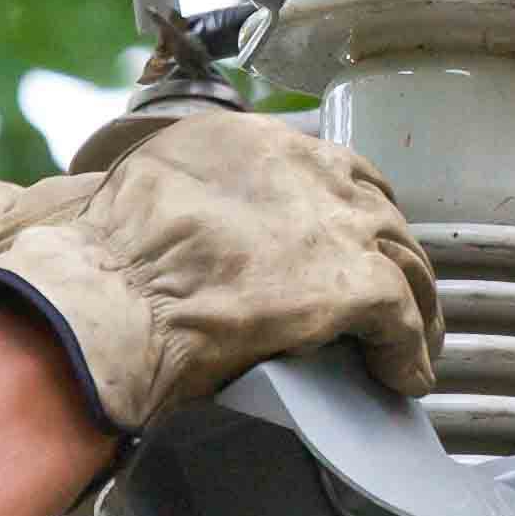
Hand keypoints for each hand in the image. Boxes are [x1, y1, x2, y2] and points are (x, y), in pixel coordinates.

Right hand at [0, 115, 438, 433]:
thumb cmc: (101, 262)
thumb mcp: (143, 191)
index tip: (348, 243)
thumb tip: (163, 224)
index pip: (329, 167)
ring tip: (411, 346)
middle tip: (390, 298)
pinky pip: (402, 316)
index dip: (347, 211)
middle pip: (377, 209)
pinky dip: (409, 348)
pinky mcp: (352, 283)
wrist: (107, 299)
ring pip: (404, 260)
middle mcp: (304, 167)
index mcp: (251, 140)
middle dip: (388, 255)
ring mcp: (333, 224)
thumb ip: (181, 196)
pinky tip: (404, 375)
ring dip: (413, 306)